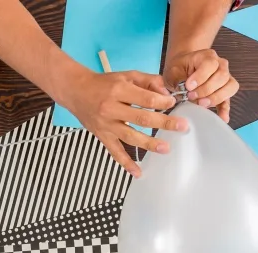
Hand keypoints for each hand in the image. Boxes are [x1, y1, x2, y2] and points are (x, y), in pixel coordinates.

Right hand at [58, 70, 184, 177]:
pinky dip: (126, 163)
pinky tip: (137, 172)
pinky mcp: (102, 136)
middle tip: (181, 127)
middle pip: (141, 118)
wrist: (76, 92)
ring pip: (130, 136)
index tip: (173, 103)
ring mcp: (106, 125)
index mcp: (119, 91)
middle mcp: (111, 109)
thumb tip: (166, 94)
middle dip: (163, 123)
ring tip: (165, 148)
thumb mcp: (127, 75)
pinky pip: (114, 152)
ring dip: (149, 144)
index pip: (146, 99)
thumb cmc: (103, 83)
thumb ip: (149, 81)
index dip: (162, 102)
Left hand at [164, 49, 238, 122]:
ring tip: (201, 104)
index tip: (188, 86)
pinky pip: (229, 99)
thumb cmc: (178, 69)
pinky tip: (222, 118)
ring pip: (230, 86)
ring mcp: (225, 77)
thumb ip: (178, 78)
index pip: (210, 64)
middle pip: (222, 76)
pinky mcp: (224, 90)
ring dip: (216, 97)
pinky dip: (225, 109)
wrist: (183, 69)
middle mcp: (220, 65)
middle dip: (206, 89)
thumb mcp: (173, 70)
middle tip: (191, 96)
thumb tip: (183, 92)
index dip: (200, 77)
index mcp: (207, 56)